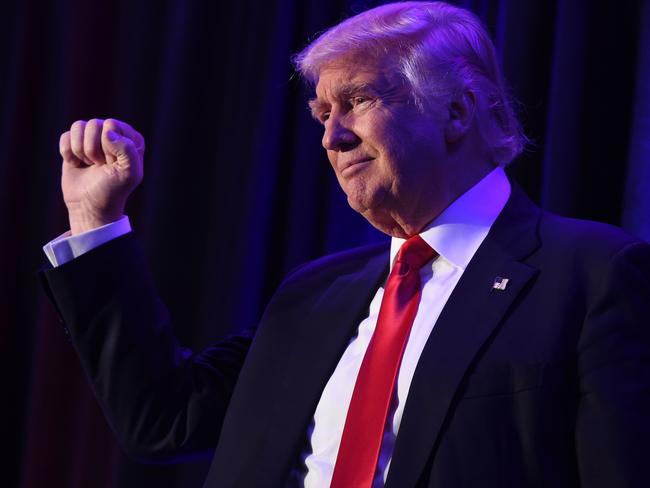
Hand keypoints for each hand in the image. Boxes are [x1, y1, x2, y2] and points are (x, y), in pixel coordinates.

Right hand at [59, 118, 144, 233]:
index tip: (112, 163)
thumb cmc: (113, 190)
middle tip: (100, 165)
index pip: (112, 125)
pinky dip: (68, 153)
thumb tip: (107, 132)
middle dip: (93, 149)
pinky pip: (65, 136)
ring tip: (90, 164)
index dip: (109, 146)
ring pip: (78, 126)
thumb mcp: (129, 174)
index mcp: (132, 139)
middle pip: (94, 124)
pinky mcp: (75, 144)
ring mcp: (94, 138)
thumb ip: (127, 150)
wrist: (91, 206)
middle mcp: (114, 134)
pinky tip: (77, 164)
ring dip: (80, 150)